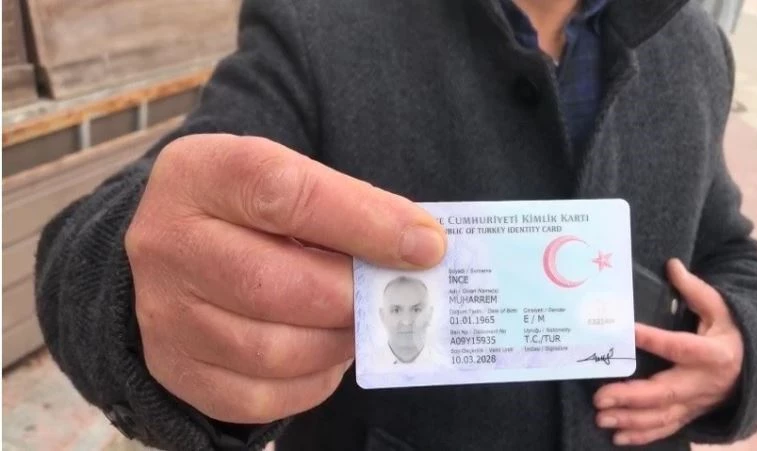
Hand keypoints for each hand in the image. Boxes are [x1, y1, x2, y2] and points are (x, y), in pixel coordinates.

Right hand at [125, 134, 445, 422]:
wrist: (176, 248)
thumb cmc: (249, 210)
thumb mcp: (285, 179)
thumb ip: (346, 206)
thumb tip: (421, 250)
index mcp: (200, 175)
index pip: (284, 194)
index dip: (364, 222)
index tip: (426, 246)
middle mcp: (168, 245)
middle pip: (272, 285)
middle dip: (352, 296)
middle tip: (393, 296)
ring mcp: (163, 315)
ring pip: (269, 351)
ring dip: (336, 342)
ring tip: (360, 322)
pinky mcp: (175, 370)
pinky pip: (257, 397)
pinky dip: (312, 381)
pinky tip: (327, 352)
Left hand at [593, 259, 743, 445]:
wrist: (755, 367)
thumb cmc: (732, 333)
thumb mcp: (721, 308)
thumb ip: (695, 290)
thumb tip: (671, 264)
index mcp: (712, 353)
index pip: (677, 346)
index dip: (652, 339)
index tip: (625, 331)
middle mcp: (702, 383)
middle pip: (665, 393)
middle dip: (630, 397)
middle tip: (599, 397)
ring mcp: (696, 403)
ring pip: (662, 416)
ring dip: (629, 420)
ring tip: (601, 418)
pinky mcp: (690, 414)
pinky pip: (666, 428)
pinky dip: (642, 435)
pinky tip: (617, 436)